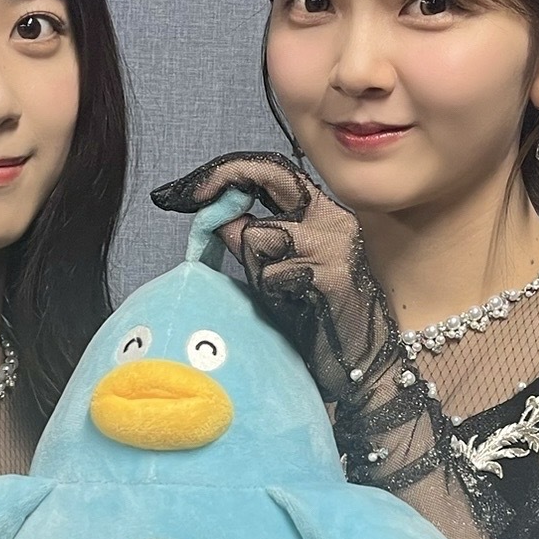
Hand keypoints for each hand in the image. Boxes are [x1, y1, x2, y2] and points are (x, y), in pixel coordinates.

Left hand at [154, 151, 500, 538]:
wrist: (361, 368)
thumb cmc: (315, 322)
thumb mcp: (273, 274)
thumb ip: (250, 241)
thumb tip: (214, 216)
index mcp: (319, 213)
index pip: (269, 170)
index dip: (221, 173)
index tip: (177, 191)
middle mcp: (332, 217)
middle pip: (270, 174)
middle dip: (219, 181)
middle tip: (177, 198)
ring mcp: (336, 243)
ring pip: (261, 235)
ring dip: (255, 269)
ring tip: (282, 296)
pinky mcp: (334, 274)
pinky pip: (274, 275)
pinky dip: (274, 295)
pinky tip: (298, 310)